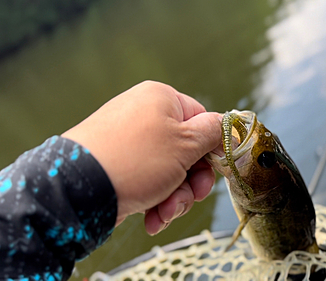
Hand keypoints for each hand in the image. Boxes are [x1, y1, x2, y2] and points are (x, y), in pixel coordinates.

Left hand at [62, 81, 220, 234]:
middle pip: (186, 151)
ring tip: (164, 213)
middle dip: (191, 182)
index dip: (211, 150)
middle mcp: (143, 115)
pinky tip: (151, 219)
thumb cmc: (137, 160)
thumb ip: (213, 132)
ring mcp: (128, 141)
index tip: (215, 172)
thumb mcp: (185, 144)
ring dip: (174, 197)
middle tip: (191, 198)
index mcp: (161, 99)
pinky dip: (155, 201)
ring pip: (169, 171)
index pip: (202, 121)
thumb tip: (228, 125)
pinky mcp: (117, 164)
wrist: (78, 190)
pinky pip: (148, 180)